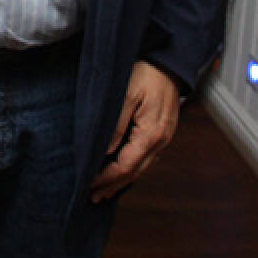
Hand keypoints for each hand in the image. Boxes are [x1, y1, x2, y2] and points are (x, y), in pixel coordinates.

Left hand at [89, 60, 179, 202]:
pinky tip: (122, 170)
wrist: (169, 62)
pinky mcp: (162, 132)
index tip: (88, 184)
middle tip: (93, 196)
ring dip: (122, 179)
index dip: (106, 178)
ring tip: (104, 190)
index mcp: (151, 135)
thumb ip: (115, 125)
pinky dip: (132, 167)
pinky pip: (146, 157)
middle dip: (113, 185)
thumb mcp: (125, 96)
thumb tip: (105, 152)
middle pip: (134, 172)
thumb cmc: (146, 73)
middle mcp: (160, 141)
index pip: (125, 166)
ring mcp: (164, 138)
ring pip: (141, 167)